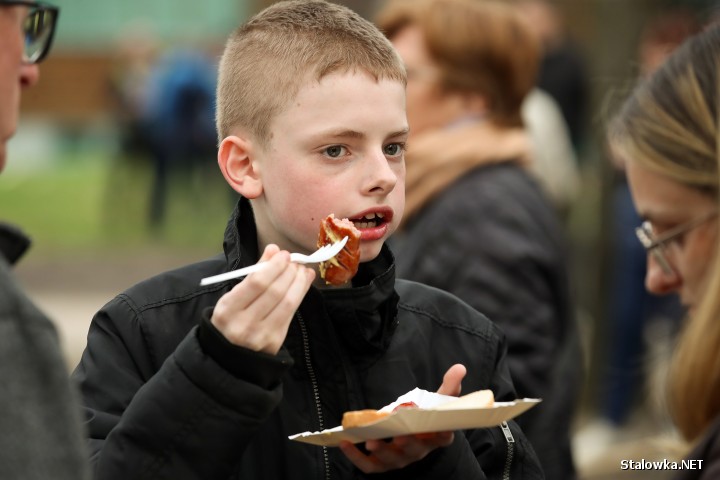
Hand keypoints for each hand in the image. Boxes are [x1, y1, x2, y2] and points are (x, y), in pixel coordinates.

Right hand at [210, 244, 314, 354]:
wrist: (229, 356)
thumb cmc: (231, 318)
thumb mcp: (232, 297)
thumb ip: (253, 274)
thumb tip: (274, 250)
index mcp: (227, 310)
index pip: (256, 283)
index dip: (274, 266)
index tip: (284, 254)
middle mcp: (243, 325)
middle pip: (275, 292)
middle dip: (288, 272)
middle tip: (295, 260)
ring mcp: (260, 336)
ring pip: (287, 303)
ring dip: (299, 282)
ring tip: (302, 269)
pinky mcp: (275, 342)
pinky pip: (290, 313)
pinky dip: (300, 294)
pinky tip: (303, 283)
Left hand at [339, 364, 466, 473]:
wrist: (412, 434)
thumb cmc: (426, 417)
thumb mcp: (438, 401)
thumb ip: (449, 387)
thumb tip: (459, 367)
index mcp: (436, 437)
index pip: (443, 437)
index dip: (441, 434)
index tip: (438, 428)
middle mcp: (419, 450)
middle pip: (415, 449)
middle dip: (406, 442)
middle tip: (398, 434)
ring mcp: (400, 459)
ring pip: (391, 459)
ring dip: (381, 451)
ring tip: (371, 440)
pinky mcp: (381, 464)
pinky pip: (368, 465)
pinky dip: (356, 457)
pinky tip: (346, 443)